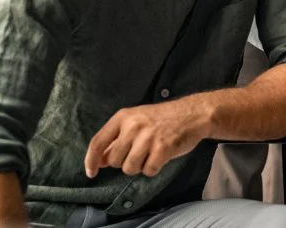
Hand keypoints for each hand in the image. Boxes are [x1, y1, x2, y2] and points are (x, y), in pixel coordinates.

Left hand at [84, 101, 207, 178]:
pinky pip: (148, 170)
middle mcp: (133, 125)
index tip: (91, 173)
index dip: (91, 161)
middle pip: (114, 161)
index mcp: (123, 117)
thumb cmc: (163, 119)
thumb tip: (99, 161)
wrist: (194, 113)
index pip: (98, 142)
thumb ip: (117, 140)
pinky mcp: (162, 147)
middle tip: (140, 152)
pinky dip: (154, 168)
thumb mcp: (137, 122)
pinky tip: (162, 156)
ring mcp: (148, 136)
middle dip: (125, 162)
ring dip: (140, 166)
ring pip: (129, 168)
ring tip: (151, 153)